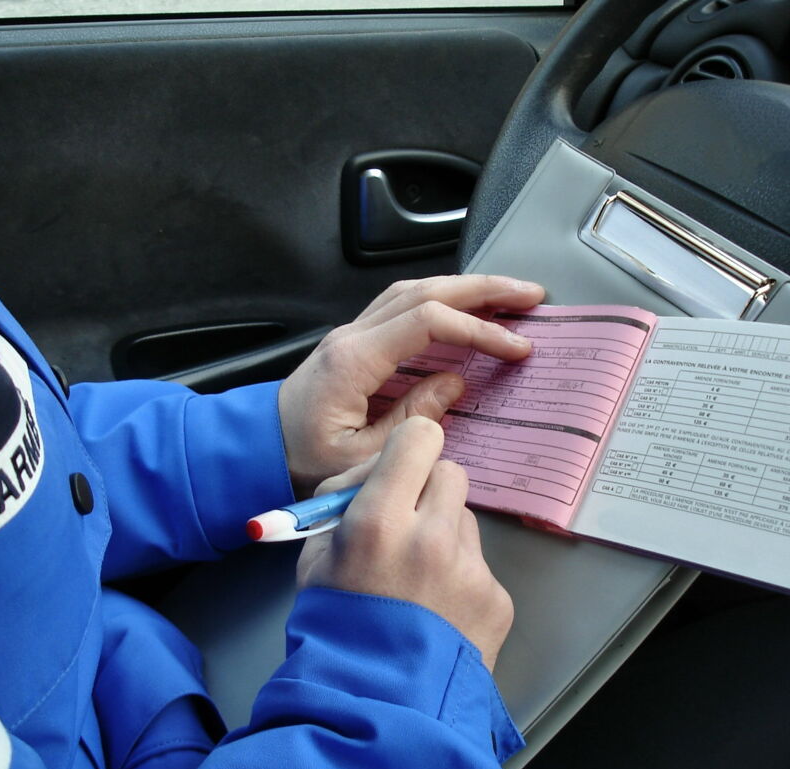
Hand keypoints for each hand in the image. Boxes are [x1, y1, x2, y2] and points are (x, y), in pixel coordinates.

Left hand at [279, 274, 543, 496]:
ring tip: (509, 296)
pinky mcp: (356, 342)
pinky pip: (404, 306)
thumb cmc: (302, 459)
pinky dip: (443, 299)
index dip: (478, 330)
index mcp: (354, 360)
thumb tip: (453, 383)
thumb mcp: (360, 458)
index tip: (515, 348)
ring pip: (415, 291)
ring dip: (466, 288)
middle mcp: (353, 335)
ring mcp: (353, 333)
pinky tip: (467, 307)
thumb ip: (411, 420)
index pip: (428, 322)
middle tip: (531, 295)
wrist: (258, 449)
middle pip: (426, 291)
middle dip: (484, 290)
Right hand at [296, 417, 512, 671]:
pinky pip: (479, 565)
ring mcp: (470, 568)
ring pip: (465, 519)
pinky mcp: (495, 597)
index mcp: (378, 522)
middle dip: (427, 491)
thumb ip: (341, 510)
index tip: (401, 468)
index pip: (420, 438)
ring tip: (417, 580)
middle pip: (449, 472)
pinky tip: (437, 610)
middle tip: (407, 522)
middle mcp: (431, 537)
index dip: (410, 450)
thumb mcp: (314, 562)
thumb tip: (364, 480)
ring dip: (444, 535)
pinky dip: (460, 579)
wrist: (376, 707)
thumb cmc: (336, 634)